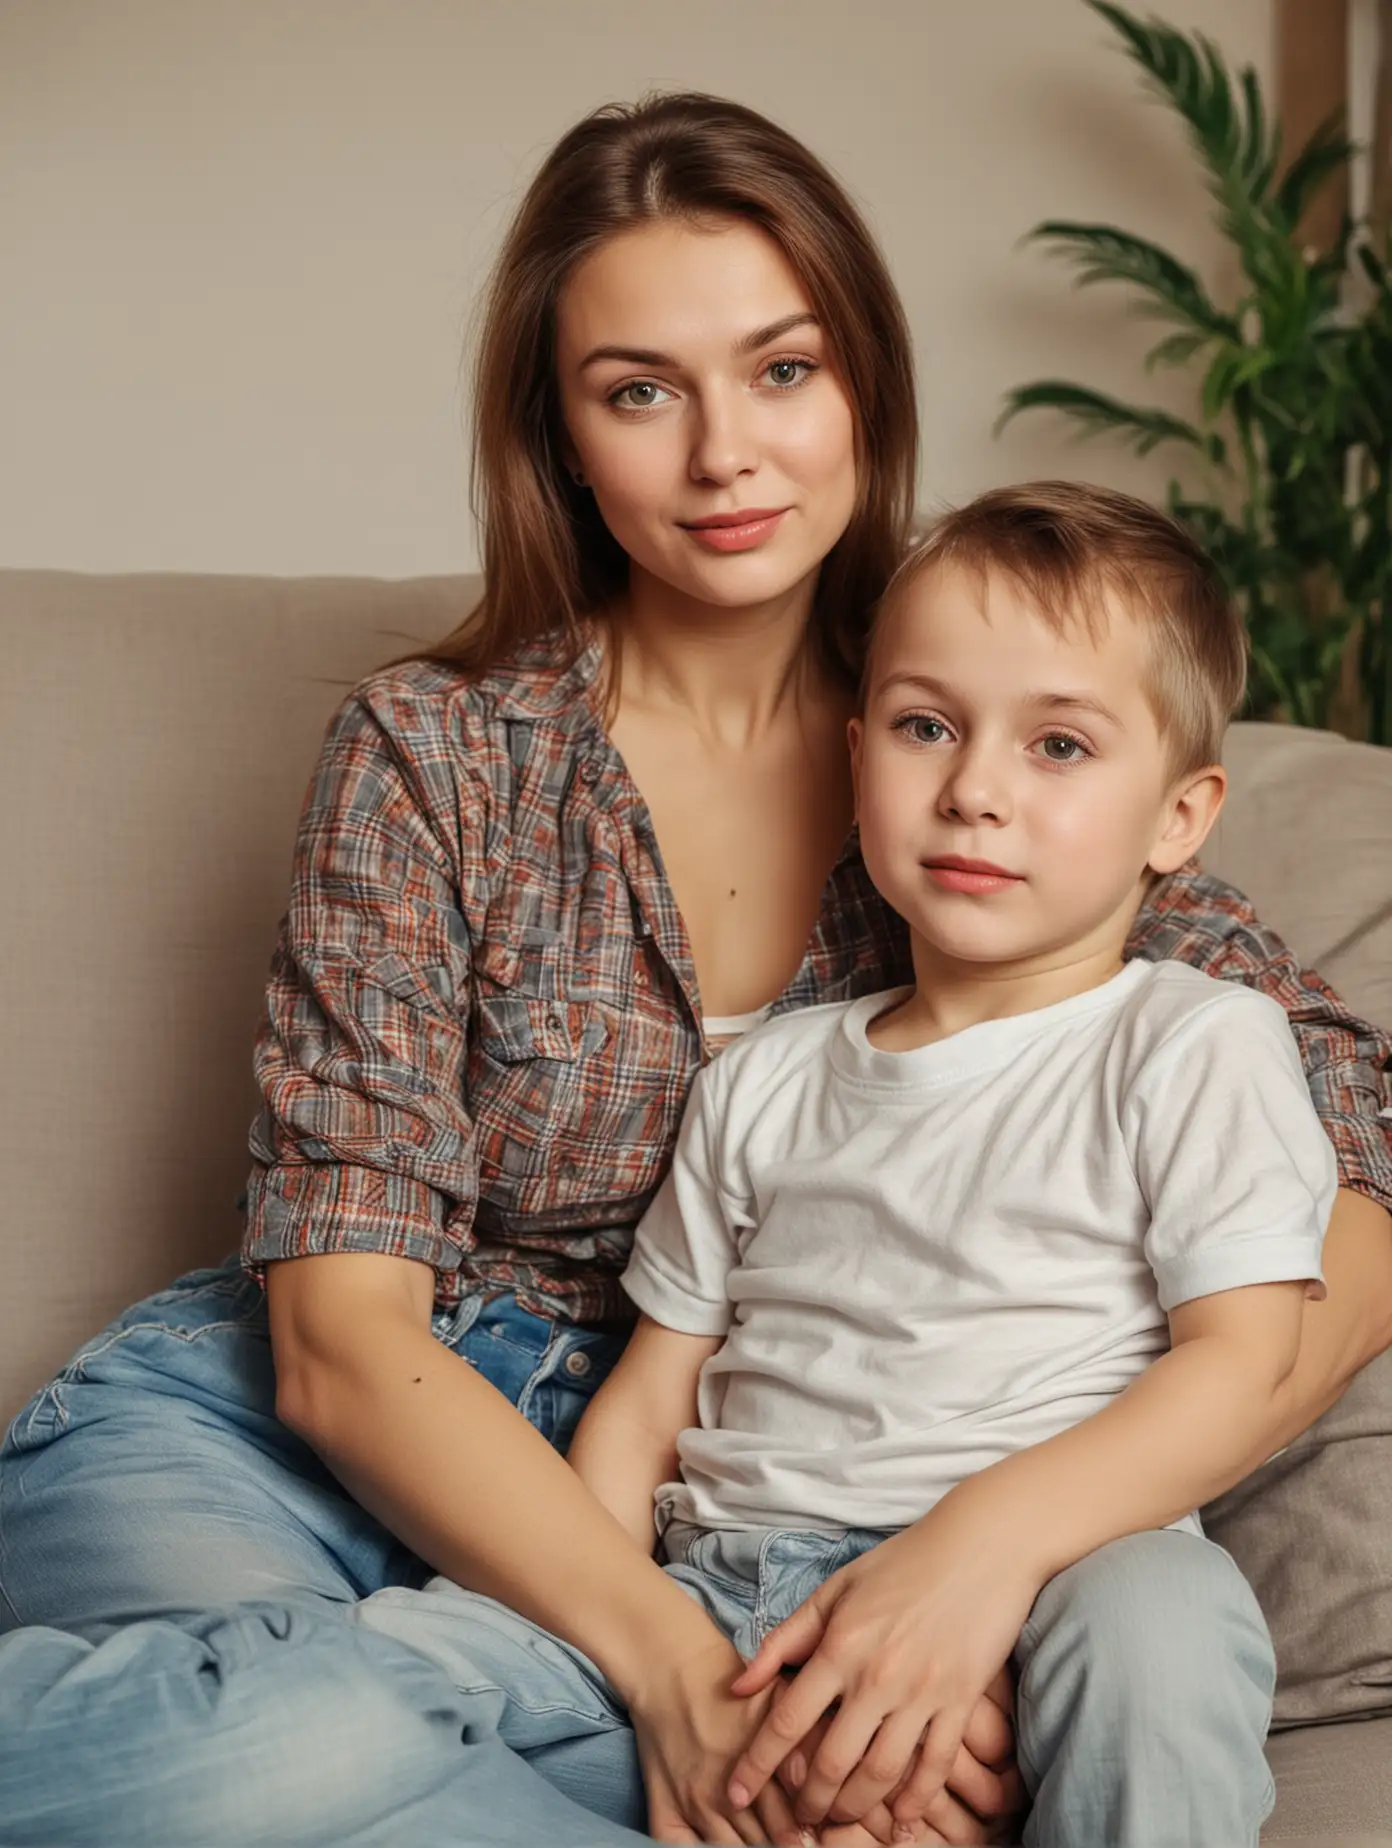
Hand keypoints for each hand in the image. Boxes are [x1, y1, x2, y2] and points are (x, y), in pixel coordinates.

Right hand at [628, 1633, 807, 1844]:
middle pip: (765, 1846)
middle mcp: (723, 1793)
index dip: (809, 1836)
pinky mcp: (664, 1810)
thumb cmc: (731, 1686)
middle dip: (787, 1846)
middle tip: (798, 1844)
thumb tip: (811, 1782)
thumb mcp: (777, 1696)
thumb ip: (803, 1737)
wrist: (671, 1668)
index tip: (817, 1836)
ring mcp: (693, 1806)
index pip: (792, 1826)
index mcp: (756, 1765)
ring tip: (766, 1844)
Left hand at [727, 1499, 1036, 1833]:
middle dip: (807, 1801)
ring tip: (836, 1822)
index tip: (737, 1793)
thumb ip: (786, 1639)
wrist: (980, 1546)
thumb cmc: (902, 1563)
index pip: (787, 1720)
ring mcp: (922, 1693)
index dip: (757, 1764)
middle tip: (795, 1822)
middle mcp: (876, 1676)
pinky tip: (899, 1823)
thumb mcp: (835, 1589)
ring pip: (879, 1774)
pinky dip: (914, 1802)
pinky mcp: (960, 1702)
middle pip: (831, 1762)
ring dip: (853, 1808)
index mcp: (840, 1645)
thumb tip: (738, 1683)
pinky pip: (934, 1767)